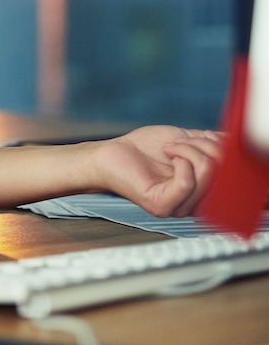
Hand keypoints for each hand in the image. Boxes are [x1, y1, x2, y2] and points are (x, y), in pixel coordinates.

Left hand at [89, 126, 222, 217]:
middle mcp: (195, 204)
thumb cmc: (146, 149)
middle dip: (205, 146)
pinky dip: (181, 160)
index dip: (225, 151)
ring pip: (207, 174)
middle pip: (222, 173)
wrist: (112, 153)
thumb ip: (210, 143)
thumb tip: (231, 141)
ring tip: (170, 147)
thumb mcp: (186, 141)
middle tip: (181, 141)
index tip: (207, 136)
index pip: (231, 177)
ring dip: (189, 150)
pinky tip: (168, 155)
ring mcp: (179, 208)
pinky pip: (186, 182)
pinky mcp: (162, 206)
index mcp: (204, 192)